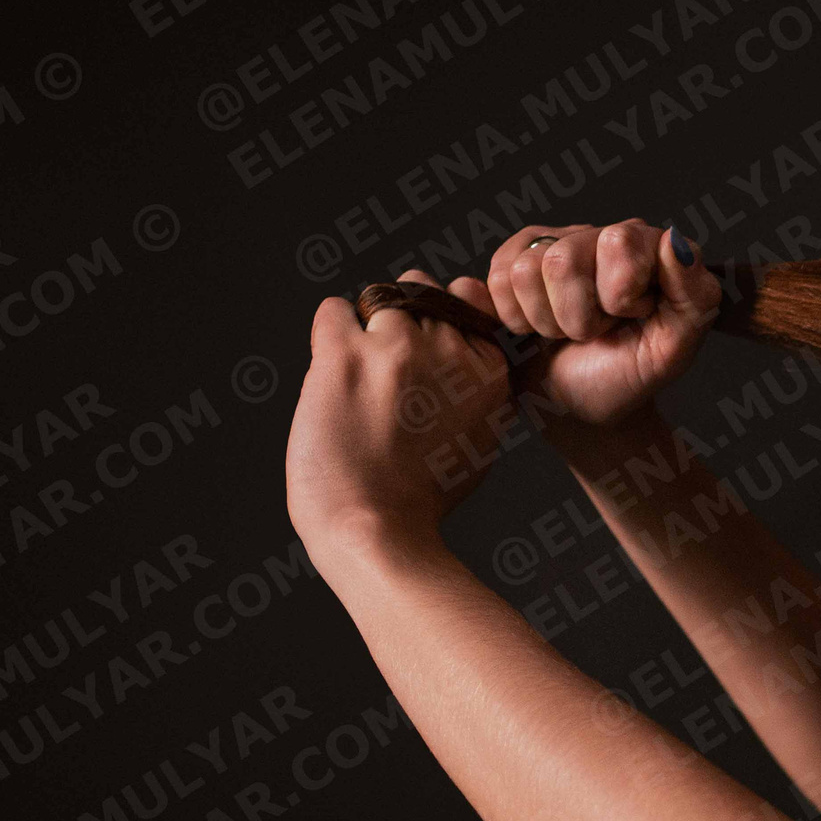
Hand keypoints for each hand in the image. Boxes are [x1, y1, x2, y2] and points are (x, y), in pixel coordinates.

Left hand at [287, 271, 511, 547]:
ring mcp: (396, 349)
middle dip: (405, 320)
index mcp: (489, 373)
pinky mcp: (345, 355)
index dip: (443, 322)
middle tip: (388, 369)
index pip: (468, 304)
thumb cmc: (423, 494)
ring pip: (381, 297)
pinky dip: (331, 331)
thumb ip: (477, 385)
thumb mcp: (481, 436)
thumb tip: (459, 346)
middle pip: (424, 293)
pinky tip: (333, 370)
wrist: (375, 528)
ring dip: (366, 327)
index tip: (427, 353)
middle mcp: (448, 352)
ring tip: (359, 376)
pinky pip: (334, 310)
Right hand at [485, 219, 719, 427]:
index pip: (619, 243)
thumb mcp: (673, 350)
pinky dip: (516, 316)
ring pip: (528, 270)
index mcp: (653, 248)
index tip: (633, 318)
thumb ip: (694, 296)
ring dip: (548, 321)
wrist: (581, 406)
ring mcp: (561, 242)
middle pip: (564, 261)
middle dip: (579, 316)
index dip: (619, 296)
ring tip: (570, 331)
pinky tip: (540, 324)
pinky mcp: (518, 257)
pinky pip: (499, 276)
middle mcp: (606, 234)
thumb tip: (673, 241)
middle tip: (597, 331)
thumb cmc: (629, 376)